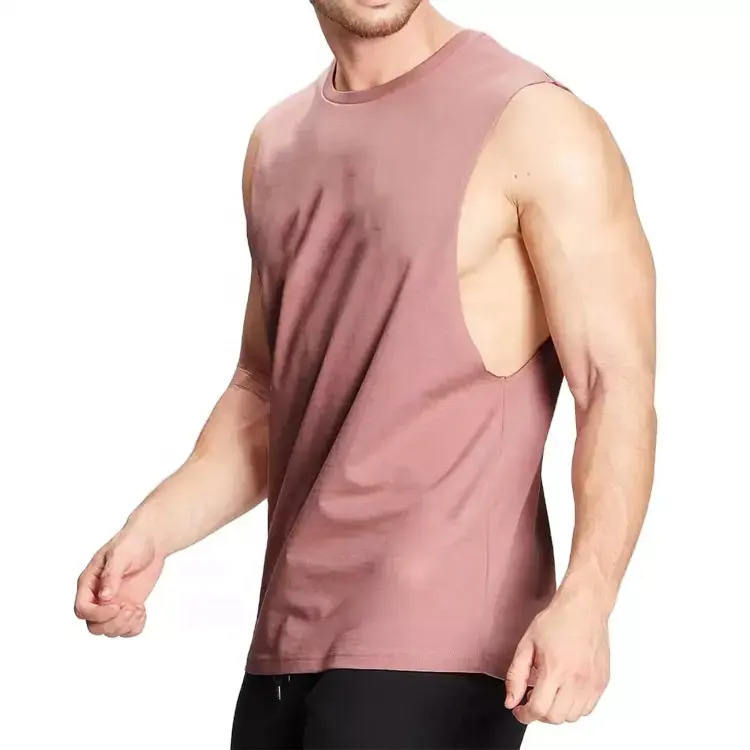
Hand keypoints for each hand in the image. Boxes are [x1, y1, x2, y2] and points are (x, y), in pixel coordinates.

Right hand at [74, 525, 164, 637]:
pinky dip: (134, 627)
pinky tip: (141, 611)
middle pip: (94, 626)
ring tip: (137, 609)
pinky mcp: (128, 606)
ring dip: (124, 626)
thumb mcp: (120, 555)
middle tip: (130, 608)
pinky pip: (126, 629)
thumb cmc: (133, 542)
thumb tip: (104, 597)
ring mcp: (113, 603)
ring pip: (109, 630)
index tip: (117, 606)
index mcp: (89, 583)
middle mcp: (98, 596)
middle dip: (113, 623)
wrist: (152, 541)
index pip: (82, 609)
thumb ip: (111, 575)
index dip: (98, 614)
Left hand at [504, 587, 609, 723]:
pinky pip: (588, 709)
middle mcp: (576, 680)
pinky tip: (565, 690)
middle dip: (540, 712)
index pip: (539, 709)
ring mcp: (592, 683)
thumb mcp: (527, 644)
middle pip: (556, 718)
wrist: (584, 607)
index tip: (519, 710)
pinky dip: (574, 707)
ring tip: (550, 691)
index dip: (524, 715)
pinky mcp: (602, 682)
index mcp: (555, 669)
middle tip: (533, 697)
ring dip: (558, 711)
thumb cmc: (557, 620)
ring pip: (573, 717)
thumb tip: (511, 701)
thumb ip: (516, 675)